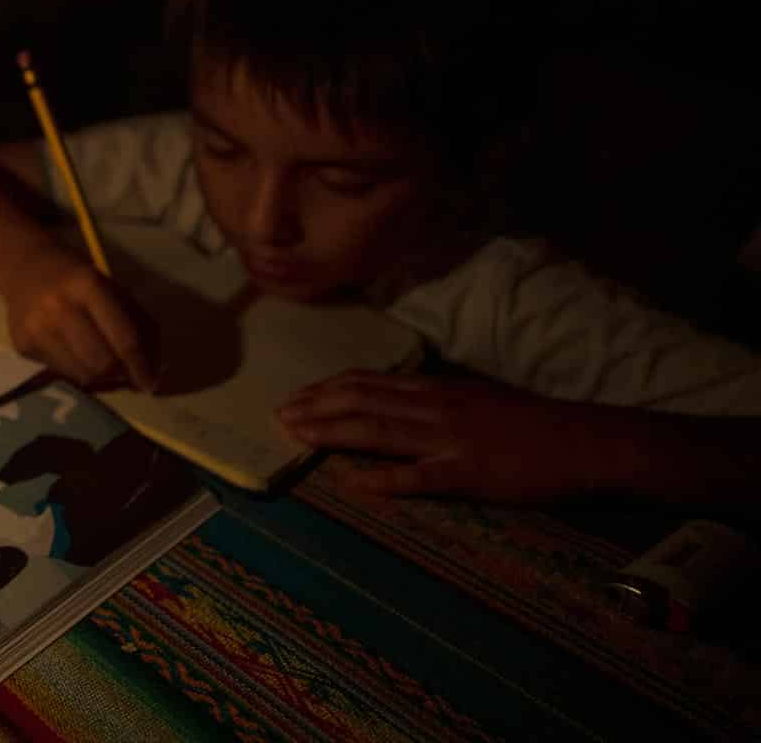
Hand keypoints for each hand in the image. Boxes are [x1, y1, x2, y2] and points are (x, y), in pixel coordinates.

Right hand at [4, 243, 159, 391]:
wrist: (24, 266)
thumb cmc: (77, 278)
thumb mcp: (113, 288)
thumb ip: (138, 324)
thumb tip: (154, 368)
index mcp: (88, 286)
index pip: (123, 339)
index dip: (141, 366)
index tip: (150, 383)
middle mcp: (58, 308)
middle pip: (102, 364)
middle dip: (120, 375)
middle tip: (127, 374)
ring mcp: (36, 329)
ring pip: (82, 377)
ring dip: (101, 379)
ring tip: (104, 366)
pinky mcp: (21, 345)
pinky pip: (61, 374)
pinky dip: (77, 373)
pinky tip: (78, 357)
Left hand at [275, 371, 609, 502]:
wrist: (587, 442)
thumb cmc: (534, 425)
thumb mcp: (479, 400)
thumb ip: (438, 402)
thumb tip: (398, 403)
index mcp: (438, 390)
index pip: (370, 382)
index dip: (328, 388)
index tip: (296, 395)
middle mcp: (436, 407)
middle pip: (362, 400)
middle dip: (315, 406)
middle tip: (278, 414)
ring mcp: (450, 439)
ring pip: (379, 428)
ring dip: (332, 431)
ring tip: (296, 435)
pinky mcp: (469, 473)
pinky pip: (419, 477)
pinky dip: (384, 478)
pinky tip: (354, 482)